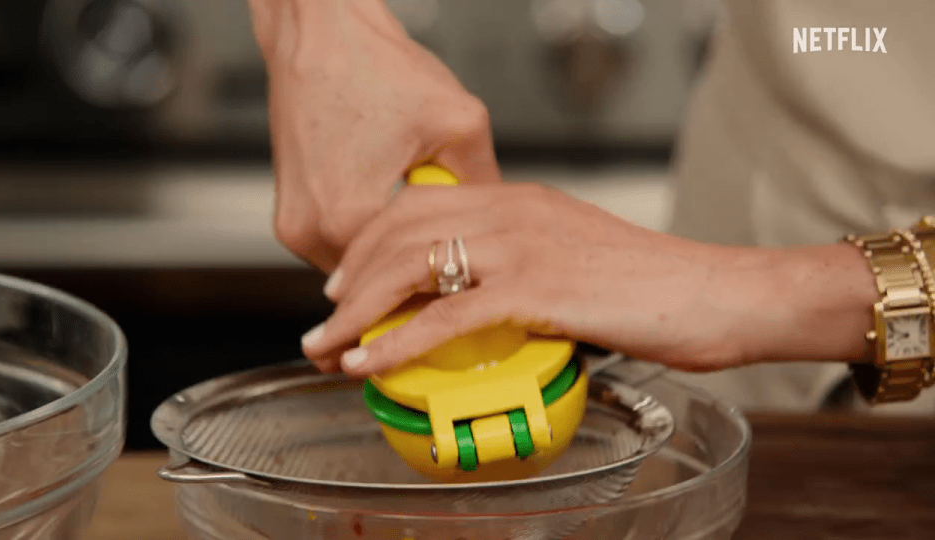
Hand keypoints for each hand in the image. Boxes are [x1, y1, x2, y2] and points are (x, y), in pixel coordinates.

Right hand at [248, 0, 501, 271]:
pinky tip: (390, 206)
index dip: (443, 282)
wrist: (319, 30)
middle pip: (380, 282)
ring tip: (418, 223)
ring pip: (359, 265)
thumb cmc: (374, 65)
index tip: (466, 285)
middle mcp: (309, 231)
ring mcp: (293, 226)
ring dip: (390, 251)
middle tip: (452, 253)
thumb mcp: (458, 123)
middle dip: (416, 268)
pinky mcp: (288, 214)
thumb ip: (484, 183)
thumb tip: (496, 223)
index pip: (405, 284)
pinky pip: (339, 242)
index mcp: (347, 216)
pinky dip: (367, 232)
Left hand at [299, 183, 761, 373]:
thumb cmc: (653, 283)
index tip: (347, 278)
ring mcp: (523, 245)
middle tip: (324, 317)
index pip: (420, 205)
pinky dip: (397, 340)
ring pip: (411, 267)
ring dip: (358, 311)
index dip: (371, 241)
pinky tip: (370, 361)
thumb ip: (524, 266)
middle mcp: (513, 211)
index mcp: (520, 199)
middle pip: (400, 230)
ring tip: (329, 346)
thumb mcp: (574, 257)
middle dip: (348, 277)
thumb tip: (482, 300)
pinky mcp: (538, 287)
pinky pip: (447, 315)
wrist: (716, 291)